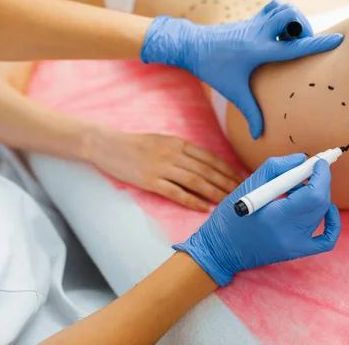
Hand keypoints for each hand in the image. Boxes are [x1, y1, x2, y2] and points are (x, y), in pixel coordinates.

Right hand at [85, 126, 241, 211]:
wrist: (107, 145)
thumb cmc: (135, 144)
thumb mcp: (162, 141)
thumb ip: (182, 151)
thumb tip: (203, 164)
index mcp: (178, 143)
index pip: (210, 158)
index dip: (227, 170)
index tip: (241, 179)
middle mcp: (173, 153)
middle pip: (207, 170)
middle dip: (227, 183)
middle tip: (242, 193)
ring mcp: (162, 167)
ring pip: (196, 181)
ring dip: (215, 192)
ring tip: (228, 202)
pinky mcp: (150, 180)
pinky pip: (176, 192)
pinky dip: (192, 201)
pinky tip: (203, 208)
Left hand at [140, 0, 343, 138]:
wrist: (192, 46)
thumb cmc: (212, 69)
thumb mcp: (233, 93)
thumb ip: (251, 114)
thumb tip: (258, 136)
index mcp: (257, 50)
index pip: (294, 46)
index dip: (318, 43)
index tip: (339, 39)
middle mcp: (258, 32)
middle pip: (290, 15)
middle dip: (303, 27)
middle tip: (300, 43)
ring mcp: (255, 22)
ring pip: (283, 6)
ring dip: (293, 19)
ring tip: (290, 39)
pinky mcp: (252, 19)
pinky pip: (274, 8)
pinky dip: (282, 15)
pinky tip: (278, 34)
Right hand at [173, 154, 341, 285]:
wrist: (222, 249)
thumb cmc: (231, 215)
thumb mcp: (248, 185)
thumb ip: (276, 167)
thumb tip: (303, 159)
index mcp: (275, 216)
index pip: (313, 195)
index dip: (321, 176)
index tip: (320, 162)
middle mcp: (289, 233)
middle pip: (320, 203)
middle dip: (320, 182)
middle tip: (310, 170)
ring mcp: (295, 245)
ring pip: (321, 214)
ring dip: (316, 195)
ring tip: (295, 190)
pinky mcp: (297, 252)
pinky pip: (327, 239)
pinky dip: (332, 222)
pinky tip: (327, 210)